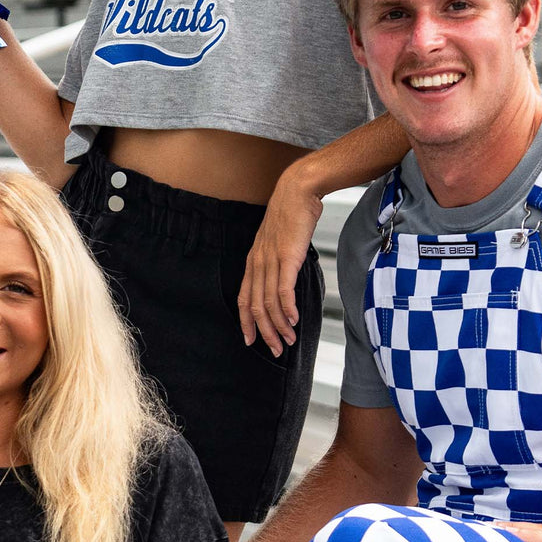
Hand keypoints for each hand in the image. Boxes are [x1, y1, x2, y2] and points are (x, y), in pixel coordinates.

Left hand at [238, 168, 322, 355]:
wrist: (297, 191)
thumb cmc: (291, 216)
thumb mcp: (278, 242)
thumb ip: (278, 263)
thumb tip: (284, 281)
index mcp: (253, 262)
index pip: (244, 299)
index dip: (246, 322)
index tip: (251, 340)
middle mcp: (257, 264)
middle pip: (255, 307)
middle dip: (264, 332)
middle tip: (275, 350)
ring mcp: (270, 261)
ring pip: (269, 303)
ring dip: (279, 325)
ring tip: (288, 340)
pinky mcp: (286, 258)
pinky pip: (283, 291)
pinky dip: (287, 309)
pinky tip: (293, 320)